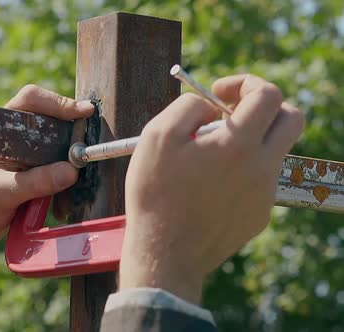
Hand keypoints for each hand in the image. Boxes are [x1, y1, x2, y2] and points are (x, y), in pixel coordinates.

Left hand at [0, 85, 93, 300]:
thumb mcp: (0, 193)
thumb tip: (71, 170)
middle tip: (87, 156)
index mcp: (0, 130)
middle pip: (53, 125)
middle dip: (72, 141)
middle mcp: (16, 138)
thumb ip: (34, 182)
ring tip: (67, 198)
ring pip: (61, 153)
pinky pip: (60, 176)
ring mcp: (28, 157)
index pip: (30, 101)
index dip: (57, 103)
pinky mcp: (36, 176)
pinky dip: (65, 191)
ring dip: (70, 173)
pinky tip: (60, 208)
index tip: (82, 113)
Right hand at [119, 75, 303, 303]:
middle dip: (263, 107)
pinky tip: (208, 187)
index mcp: (239, 145)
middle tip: (231, 114)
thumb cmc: (155, 194)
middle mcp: (262, 168)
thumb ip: (189, 107)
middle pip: (291, 119)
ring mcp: (264, 194)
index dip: (245, 83)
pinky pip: (259, 181)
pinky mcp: (259, 215)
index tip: (219, 93)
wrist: (165, 253)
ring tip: (207, 157)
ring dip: (247, 141)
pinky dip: (240, 172)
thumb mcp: (157, 137)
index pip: (269, 94)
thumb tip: (211, 107)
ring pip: (273, 151)